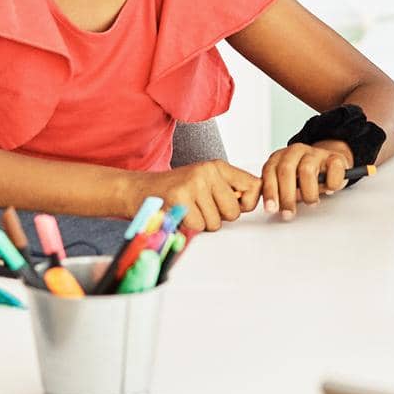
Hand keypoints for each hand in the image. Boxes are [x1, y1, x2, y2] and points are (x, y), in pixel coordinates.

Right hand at [139, 160, 259, 233]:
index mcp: (218, 166)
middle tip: (202, 208)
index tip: (234, 205)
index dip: (247, 203)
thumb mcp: (206, 182)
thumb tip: (253, 201)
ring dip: (203, 223)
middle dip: (220, 217)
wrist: (140, 189)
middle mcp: (208, 172)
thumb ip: (229, 190)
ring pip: (216, 222)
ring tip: (189, 210)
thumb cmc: (177, 190)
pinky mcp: (180, 198)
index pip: (253, 186)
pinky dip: (189, 226)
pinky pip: (198, 226)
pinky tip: (180, 214)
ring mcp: (194, 184)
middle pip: (234, 212)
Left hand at [261, 140, 352, 219]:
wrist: (329, 164)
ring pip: (307, 170)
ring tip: (311, 202)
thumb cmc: (305, 178)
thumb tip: (275, 206)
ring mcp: (316, 153)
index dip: (270, 191)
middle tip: (289, 212)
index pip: (270, 171)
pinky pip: (333, 169)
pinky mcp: (335, 157)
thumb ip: (278, 192)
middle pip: (286, 170)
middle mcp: (296, 151)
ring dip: (308, 192)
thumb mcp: (287, 185)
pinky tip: (328, 190)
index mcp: (280, 157)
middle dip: (286, 196)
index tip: (271, 208)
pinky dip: (331, 184)